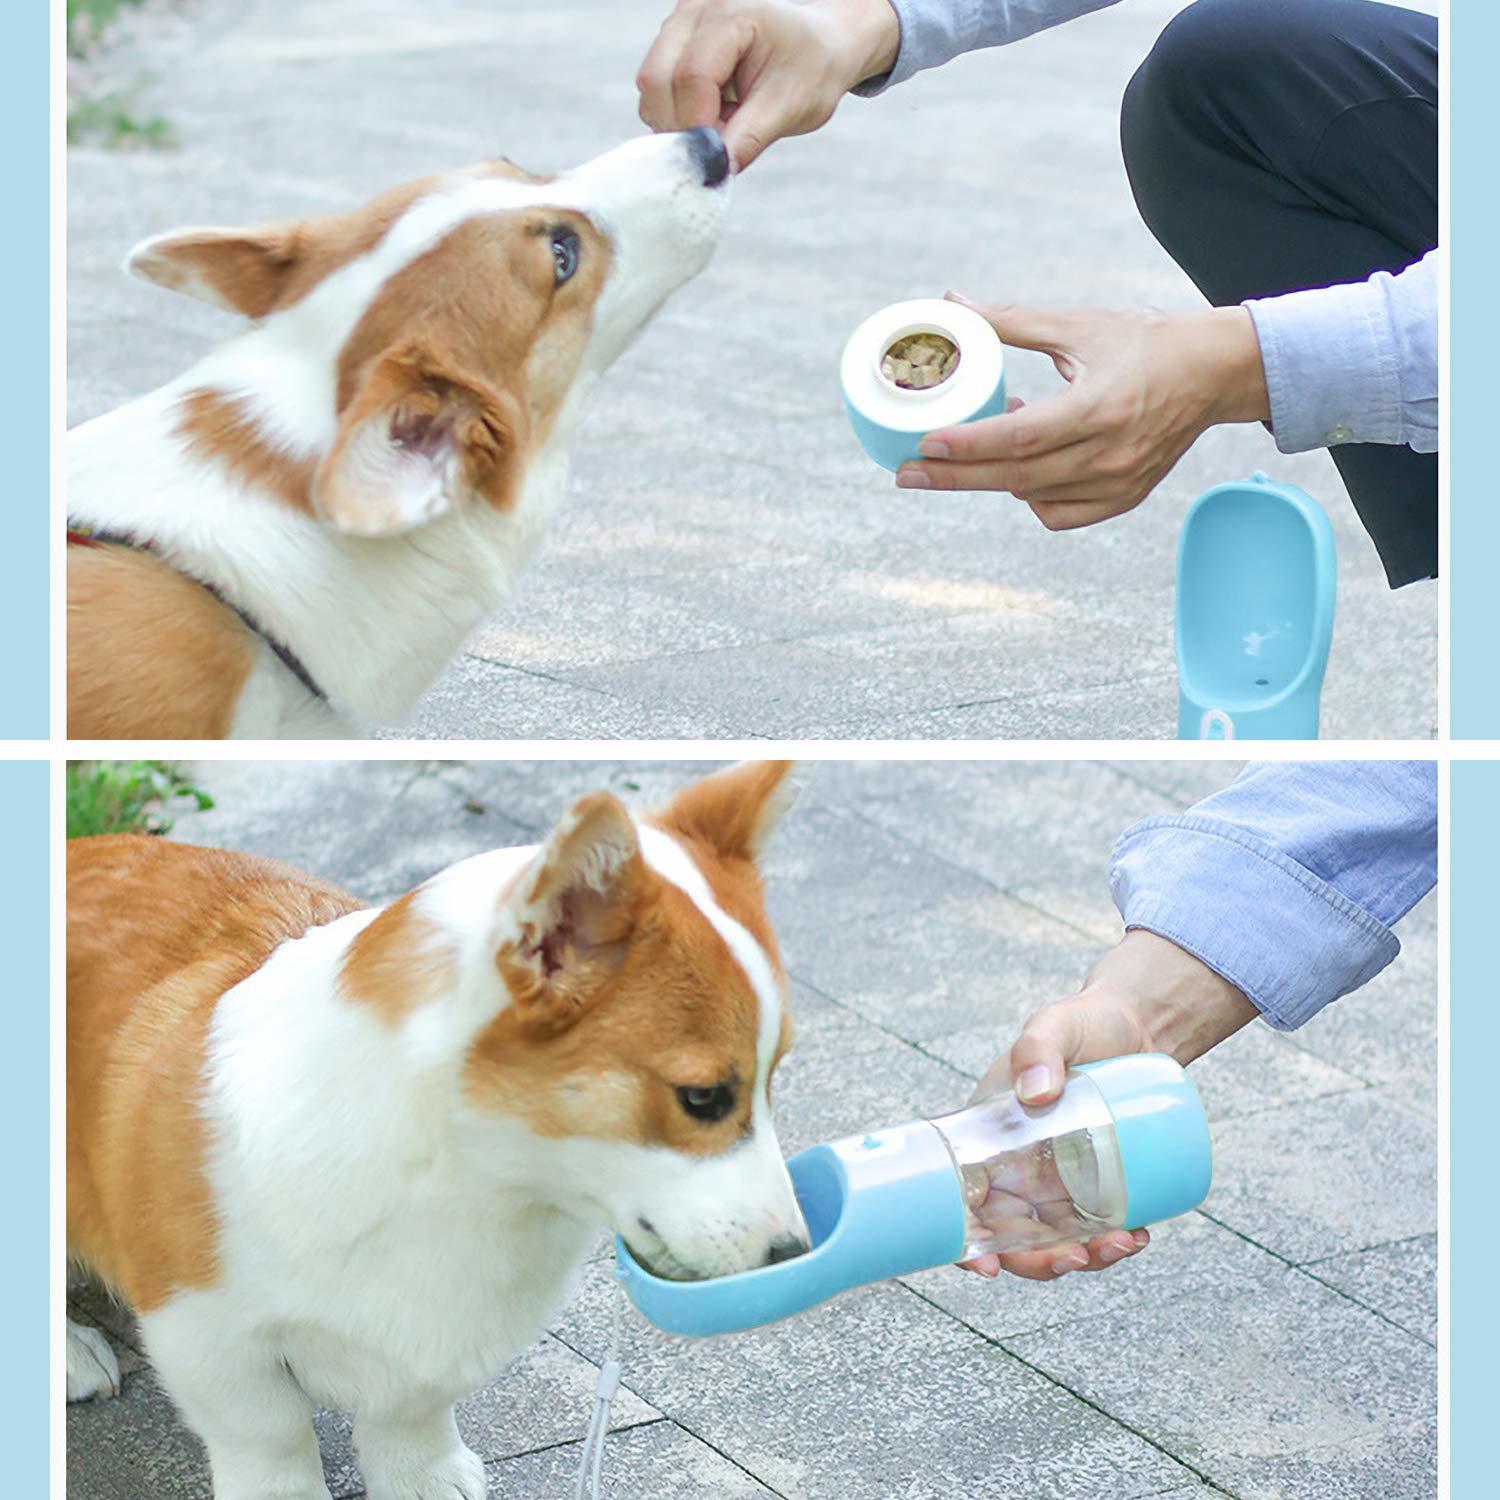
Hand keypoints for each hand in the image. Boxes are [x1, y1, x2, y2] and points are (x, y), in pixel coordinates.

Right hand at [636, 0, 900, 169]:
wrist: (820, 43)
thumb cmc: (811, 68)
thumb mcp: (790, 106)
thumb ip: (749, 138)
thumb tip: (714, 171)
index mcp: (731, 13)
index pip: (690, 77)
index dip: (697, 126)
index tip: (717, 156)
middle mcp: (696, 8)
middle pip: (655, 80)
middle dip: (681, 126)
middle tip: (718, 144)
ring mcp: (680, 21)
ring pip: (650, 86)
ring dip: (678, 120)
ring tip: (722, 122)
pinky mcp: (673, 39)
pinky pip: (656, 87)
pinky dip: (678, 112)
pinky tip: (713, 110)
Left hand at [896, 294, 1270, 529]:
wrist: (1214, 372)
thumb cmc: (1145, 341)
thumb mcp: (1079, 325)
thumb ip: (1013, 320)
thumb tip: (954, 302)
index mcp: (1100, 406)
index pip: (1019, 437)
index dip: (967, 444)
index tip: (924, 443)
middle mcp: (1110, 453)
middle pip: (1015, 477)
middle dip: (953, 477)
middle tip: (905, 473)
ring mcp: (1119, 482)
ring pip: (1032, 497)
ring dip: (992, 476)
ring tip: (972, 447)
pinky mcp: (1124, 498)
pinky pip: (1059, 514)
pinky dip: (1030, 497)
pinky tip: (1020, 468)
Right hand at [961, 930, 1257, 1280]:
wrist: (1139, 1025)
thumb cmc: (1082, 1023)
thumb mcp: (1053, 1026)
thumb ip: (1038, 1048)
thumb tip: (1036, 1094)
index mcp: (988, 1136)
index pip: (962, 1199)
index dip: (966, 1245)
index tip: (986, 1269)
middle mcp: (1018, 1166)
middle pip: (1014, 1236)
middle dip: (1041, 1263)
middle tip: (1077, 1258)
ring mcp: (1060, 1177)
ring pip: (1059, 1239)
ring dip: (1086, 1257)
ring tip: (1123, 1243)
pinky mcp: (1100, 1180)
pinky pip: (1100, 1224)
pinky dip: (1116, 1240)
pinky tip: (1138, 1234)